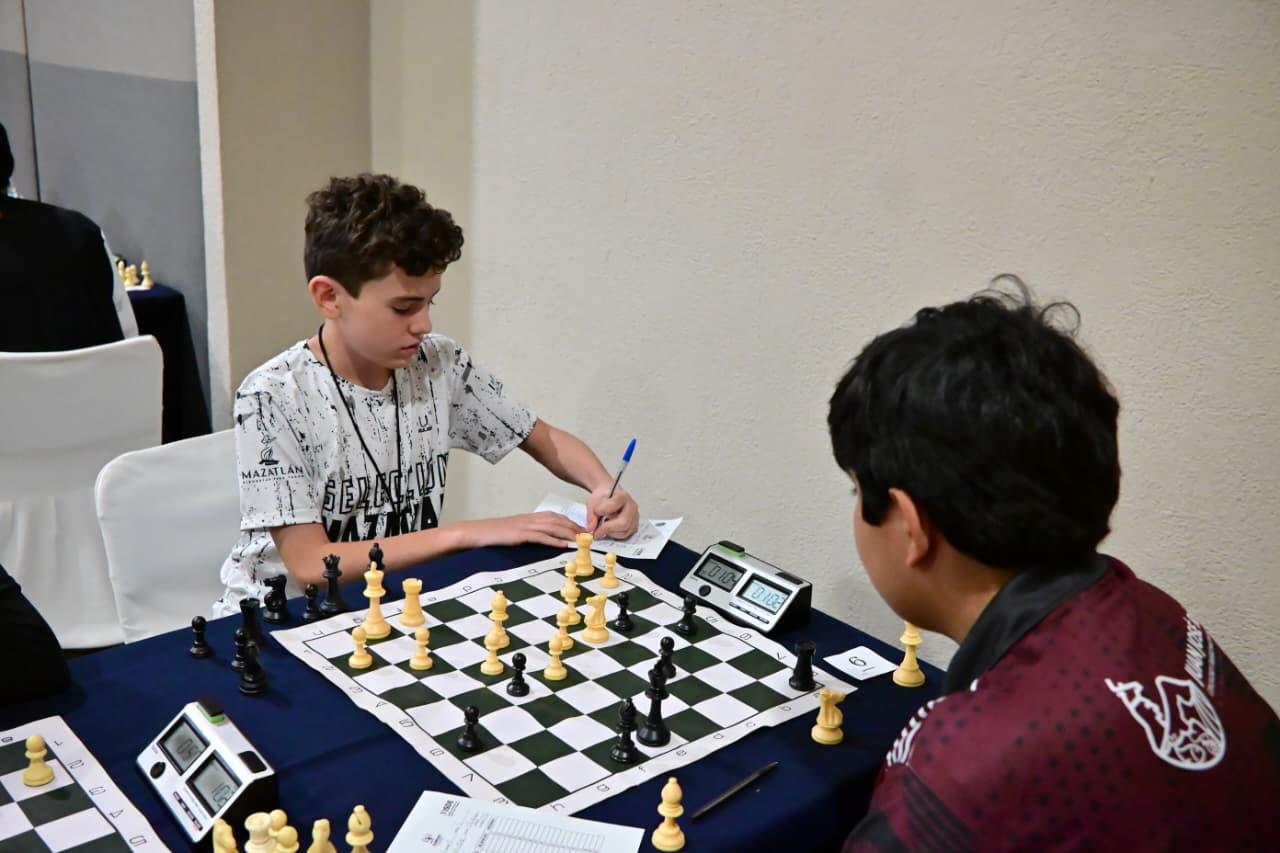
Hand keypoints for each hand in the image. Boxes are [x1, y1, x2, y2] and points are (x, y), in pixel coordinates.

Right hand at [463, 512, 586, 548]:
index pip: (555, 516)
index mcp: (529, 517)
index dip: (570, 522)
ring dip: (569, 532)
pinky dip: (553, 540)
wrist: (476, 532)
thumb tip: (542, 539)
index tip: (582, 529)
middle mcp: (530, 519)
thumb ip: (528, 533)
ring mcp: (525, 526)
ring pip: (552, 527)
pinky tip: (563, 544)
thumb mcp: (514, 531)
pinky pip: (540, 536)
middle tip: (588, 534)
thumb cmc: (494, 534)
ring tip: (581, 539)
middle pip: (557, 520)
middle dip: (574, 526)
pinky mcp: (520, 534)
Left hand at [586, 486, 638, 540]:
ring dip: (610, 533)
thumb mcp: (593, 502)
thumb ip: (591, 515)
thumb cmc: (602, 499)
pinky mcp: (633, 527)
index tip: (596, 512)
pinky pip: (624, 536)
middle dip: (608, 528)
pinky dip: (614, 535)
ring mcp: (634, 518)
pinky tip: (608, 529)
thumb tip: (591, 528)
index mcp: (623, 496)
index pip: (614, 504)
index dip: (603, 510)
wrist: (608, 497)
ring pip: (624, 532)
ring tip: (602, 527)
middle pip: (623, 522)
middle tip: (596, 532)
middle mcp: (632, 507)